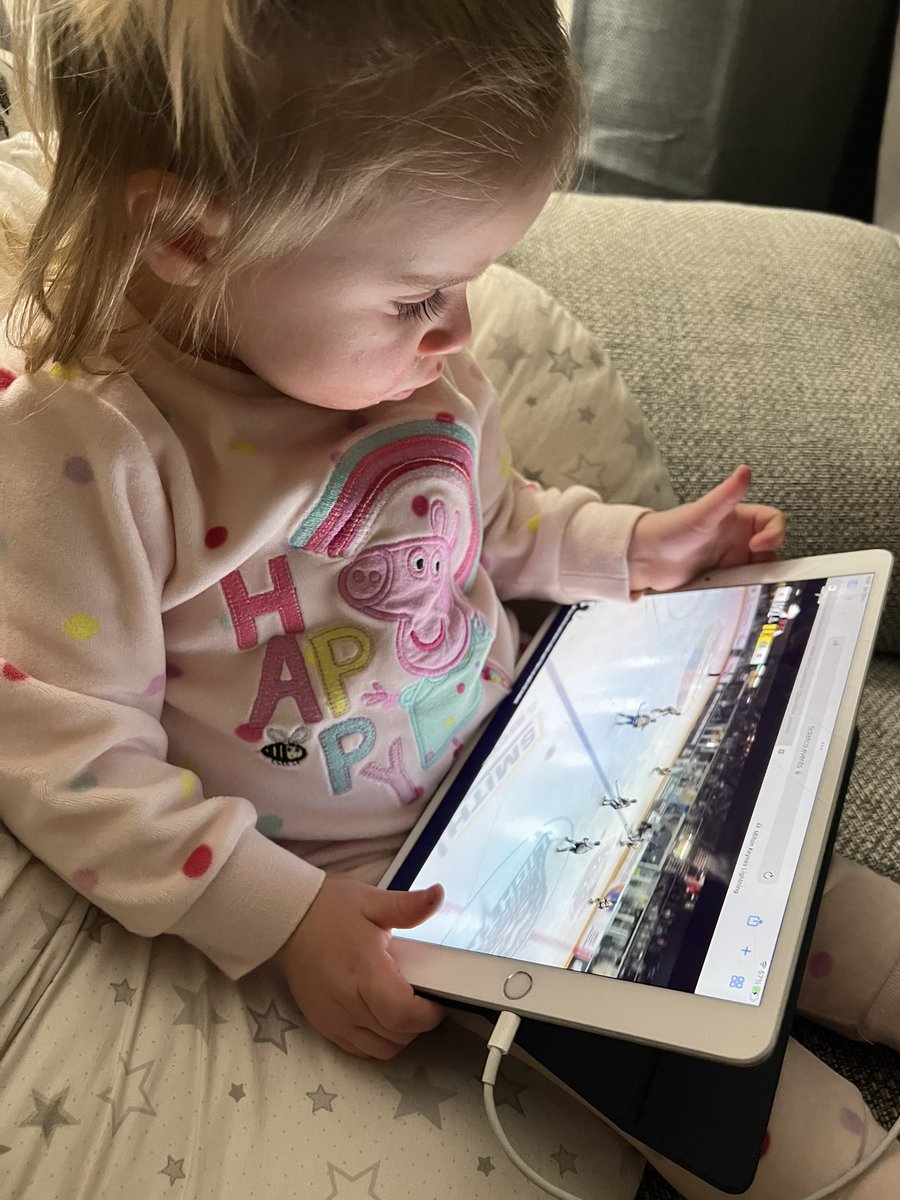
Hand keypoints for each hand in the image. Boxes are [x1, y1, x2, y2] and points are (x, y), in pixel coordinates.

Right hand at [271, 875, 444, 1058]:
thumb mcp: (372, 901)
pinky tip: (380, 1016)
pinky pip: (360, 1050)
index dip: (428, 1013)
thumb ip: (408, 906)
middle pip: (397, 1036)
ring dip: (399, 1035)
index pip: (403, 1013)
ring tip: (401, 1007)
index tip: (436, 997)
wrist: (287, 922)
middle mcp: (348, 1002)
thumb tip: (438, 894)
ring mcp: (334, 1019)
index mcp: (365, 970)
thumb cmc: (331, 909)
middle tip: (422, 997)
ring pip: (381, 1050)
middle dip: (419, 1023)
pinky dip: (377, 1040)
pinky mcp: (324, 1026)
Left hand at [627, 465, 785, 595]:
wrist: (645, 559)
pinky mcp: (723, 580)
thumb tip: (744, 472)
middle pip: (771, 551)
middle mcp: (739, 540)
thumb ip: (725, 495)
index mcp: (740, 520)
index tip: (757, 545)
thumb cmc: (670, 530)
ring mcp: (731, 562)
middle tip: (753, 570)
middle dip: (768, 562)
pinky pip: (743, 587)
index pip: (773, 522)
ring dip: (755, 579)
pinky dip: (742, 591)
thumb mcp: (702, 513)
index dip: (774, 533)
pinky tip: (731, 591)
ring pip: (759, 571)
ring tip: (738, 582)